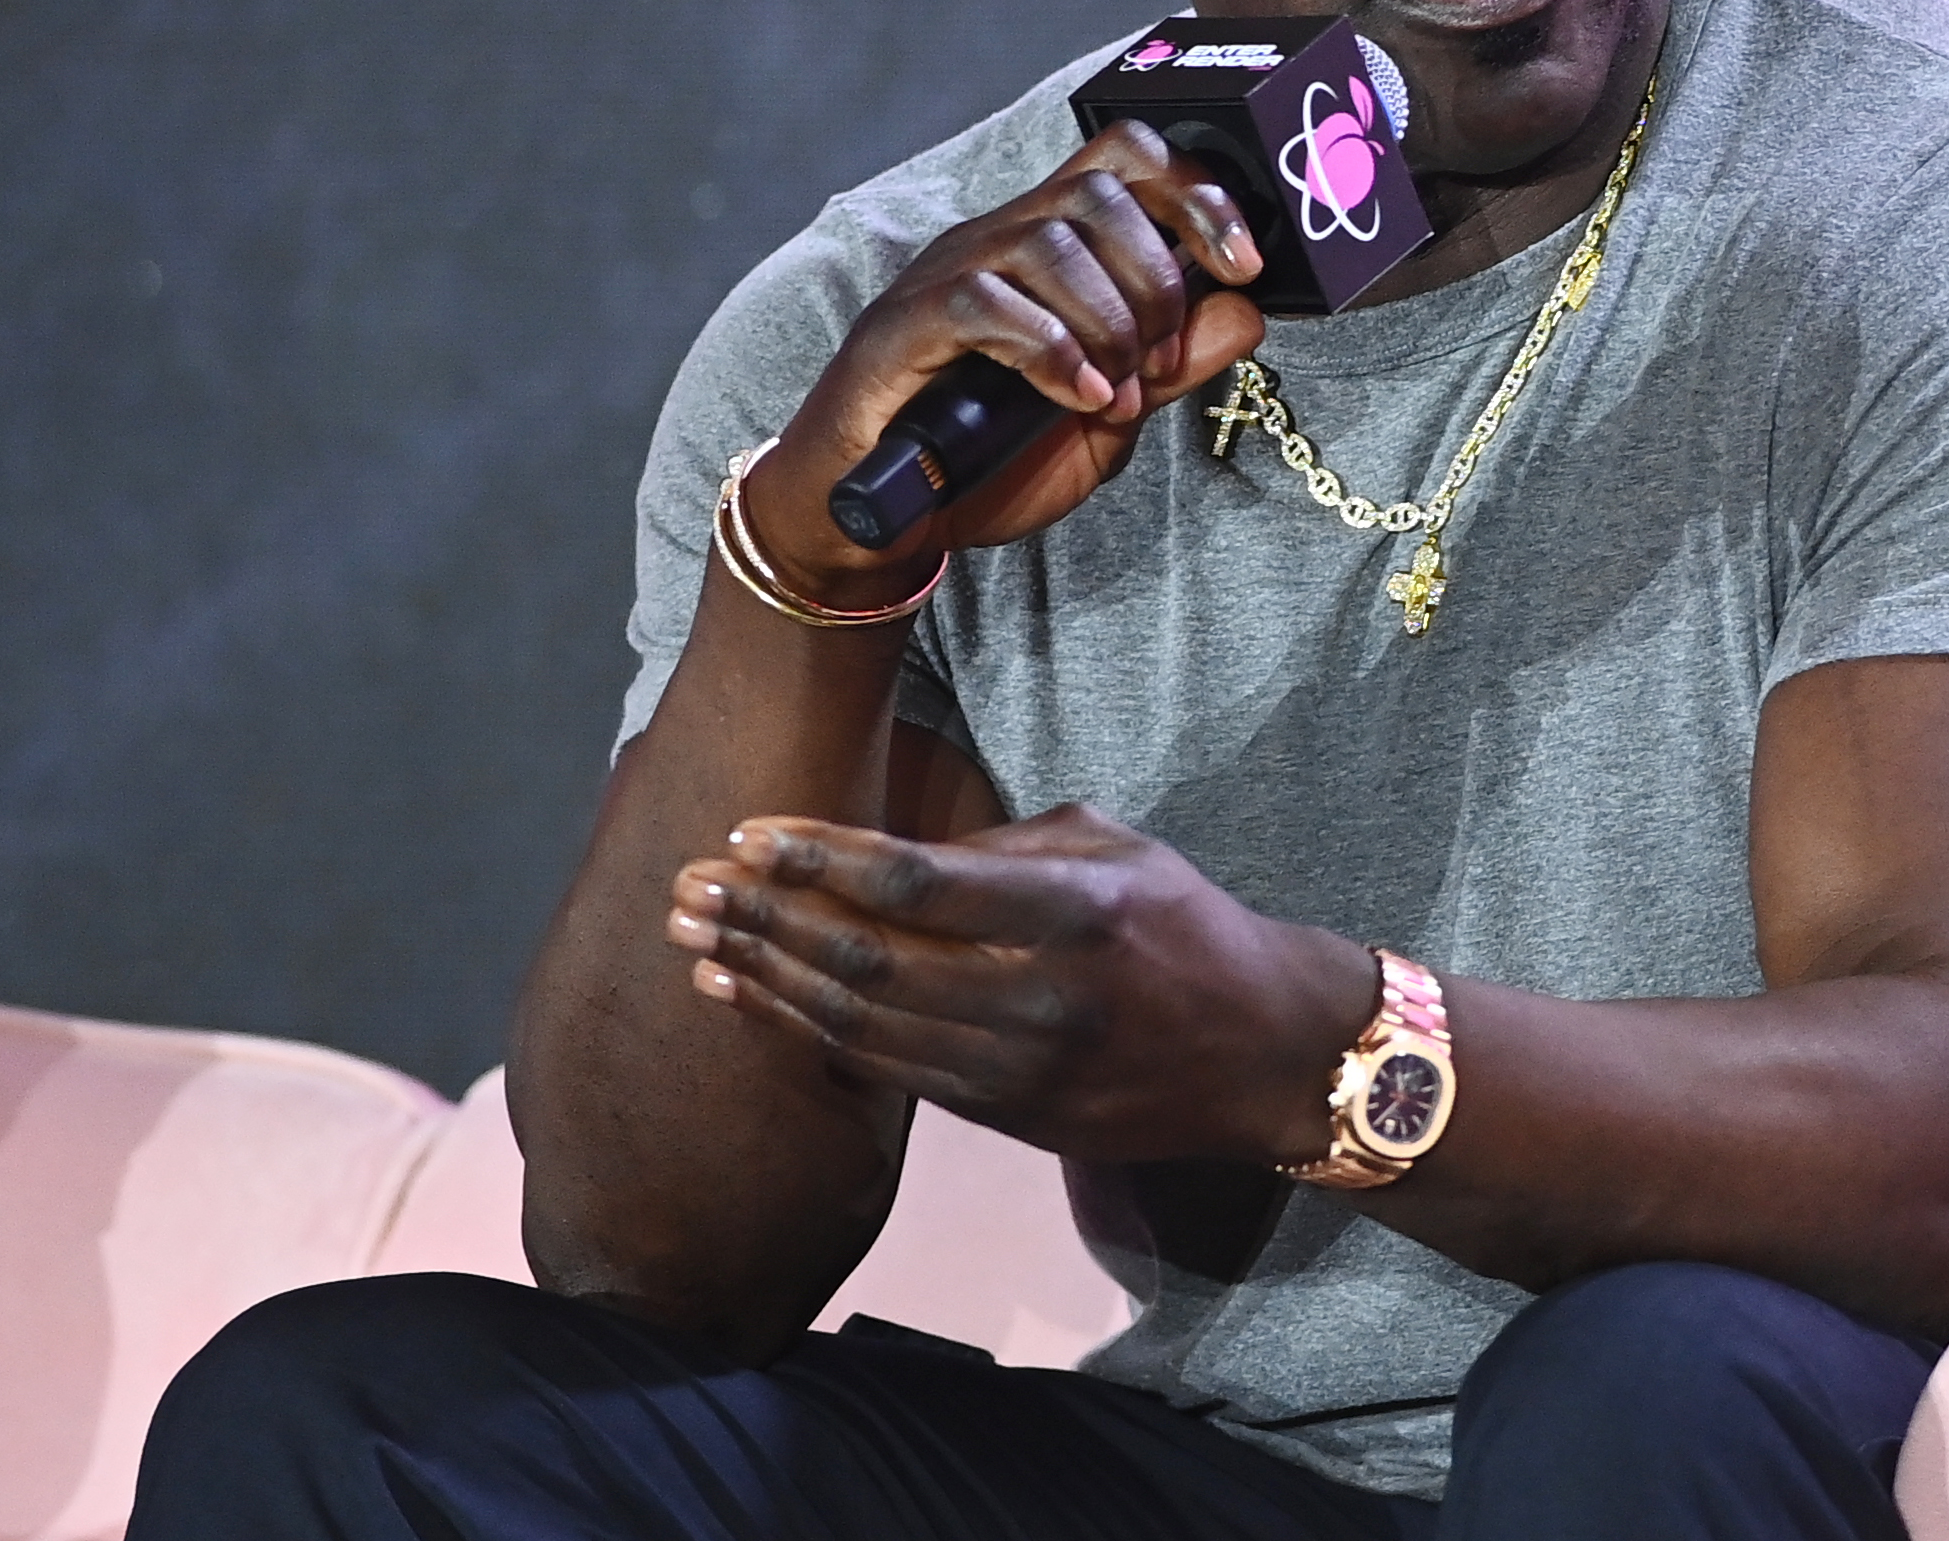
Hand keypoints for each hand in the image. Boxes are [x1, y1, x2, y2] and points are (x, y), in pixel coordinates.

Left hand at [662, 803, 1373, 1166]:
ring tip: (697, 938)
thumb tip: (881, 854)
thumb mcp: (1114, 849)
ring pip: (858, 1024)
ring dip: (765, 977)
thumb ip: (1000, 847)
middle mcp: (1038, 996)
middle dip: (764, 918)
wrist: (1259, 1055)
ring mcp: (1016, 1068)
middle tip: (689, 885)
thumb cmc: (1181, 925)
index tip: (747, 832)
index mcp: (1073, 911)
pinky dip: (801, 1032)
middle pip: (866, 959)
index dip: (818, 858)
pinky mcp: (1000, 1116)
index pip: (915, 883)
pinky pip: (879, 1072)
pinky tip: (750, 996)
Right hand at [740, 124, 1269, 607]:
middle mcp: (998, 240)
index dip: (1195, 193)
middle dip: (1157, 278)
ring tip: (1116, 393)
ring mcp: (948, 274)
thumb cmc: (989, 456)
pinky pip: (985, 302)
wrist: (886, 516)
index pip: (1126, 161)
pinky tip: (1075, 397)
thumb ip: (1174, 365)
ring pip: (1049, 242)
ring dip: (1109, 322)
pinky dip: (1050, 350)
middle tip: (1161, 361)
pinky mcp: (905, 323)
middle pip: (1097, 192)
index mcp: (1051, 246)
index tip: (1245, 263)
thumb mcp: (1109, 417)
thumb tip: (1248, 312)